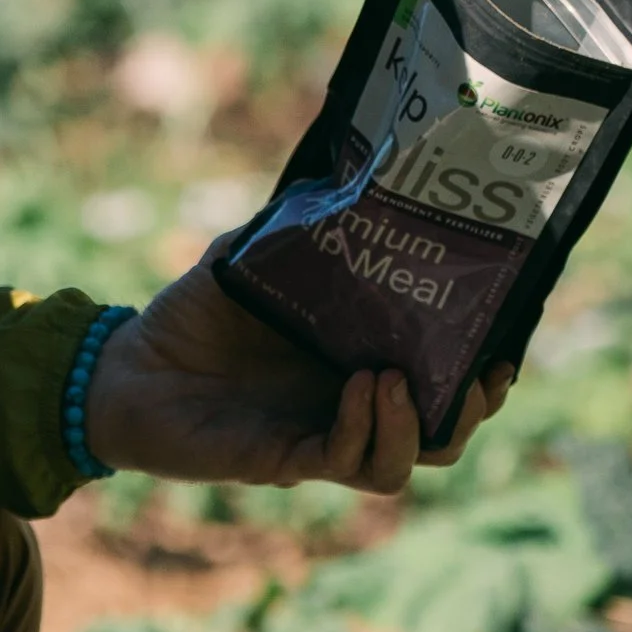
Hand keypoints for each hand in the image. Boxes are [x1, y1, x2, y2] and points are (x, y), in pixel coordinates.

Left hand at [82, 246, 512, 495]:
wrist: (127, 365)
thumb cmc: (196, 313)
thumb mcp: (255, 256)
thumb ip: (301, 224)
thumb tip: (344, 168)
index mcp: (358, 361)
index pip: (440, 383)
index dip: (481, 375)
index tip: (504, 345)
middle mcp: (349, 406)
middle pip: (440, 434)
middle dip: (470, 411)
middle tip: (479, 375)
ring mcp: (319, 436)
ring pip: (401, 463)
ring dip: (415, 425)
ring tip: (396, 378)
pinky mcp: (283, 458)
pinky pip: (343, 460)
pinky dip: (363, 430)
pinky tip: (361, 388)